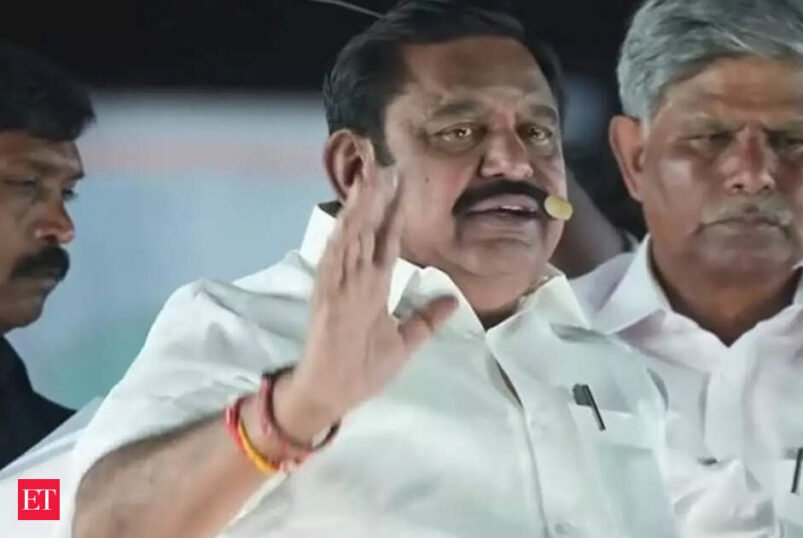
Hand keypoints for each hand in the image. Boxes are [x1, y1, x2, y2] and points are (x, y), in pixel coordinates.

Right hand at [275, 170, 457, 439]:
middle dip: (374, 196)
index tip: (400, 180)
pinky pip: (335, 266)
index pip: (384, 239)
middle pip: (365, 230)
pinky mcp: (327, 301)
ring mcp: (339, 288)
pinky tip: (347, 219)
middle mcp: (353, 280)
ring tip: (369, 178)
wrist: (330, 395)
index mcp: (370, 286)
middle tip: (383, 160)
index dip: (393, 210)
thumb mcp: (405, 343)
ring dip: (358, 209)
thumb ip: (426, 320)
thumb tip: (454, 301)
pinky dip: (340, 241)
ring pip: (350, 240)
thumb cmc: (362, 370)